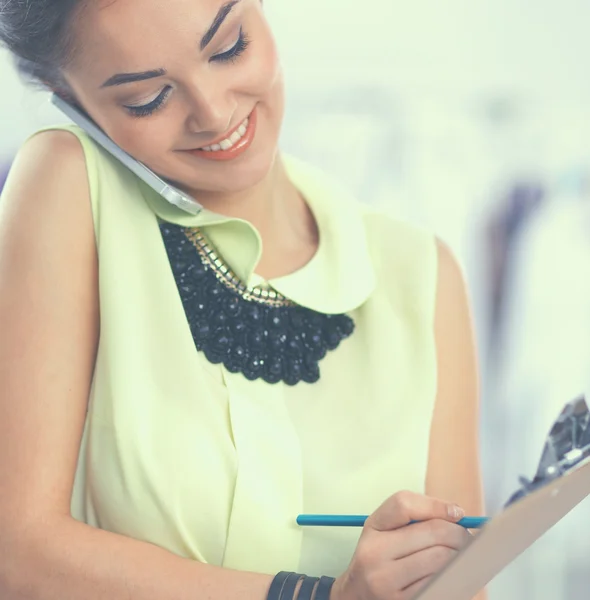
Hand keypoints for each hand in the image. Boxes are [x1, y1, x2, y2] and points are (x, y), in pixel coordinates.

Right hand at [331, 491, 470, 599]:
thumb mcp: (384, 530)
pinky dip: (454, 578)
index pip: (404, 504)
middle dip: (459, 534)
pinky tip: (453, 575)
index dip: (436, 506)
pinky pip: (440, 585)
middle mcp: (375, 554)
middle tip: (468, 539)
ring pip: (441, 560)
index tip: (457, 513)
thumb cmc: (379, 558)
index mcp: (373, 528)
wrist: (357, 595)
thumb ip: (412, 516)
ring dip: (460, 557)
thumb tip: (456, 513)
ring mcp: (386, 582)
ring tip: (462, 557)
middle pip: (432, 533)